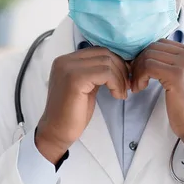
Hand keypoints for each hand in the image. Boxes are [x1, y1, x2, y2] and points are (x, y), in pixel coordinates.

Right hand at [36, 47, 129, 163]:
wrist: (57, 132)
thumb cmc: (73, 113)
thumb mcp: (87, 86)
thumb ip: (96, 72)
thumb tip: (120, 63)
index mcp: (67, 60)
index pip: (99, 51)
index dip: (116, 63)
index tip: (124, 78)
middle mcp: (66, 60)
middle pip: (105, 54)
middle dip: (121, 69)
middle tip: (126, 87)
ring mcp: (69, 68)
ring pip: (107, 62)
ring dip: (120, 78)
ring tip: (121, 93)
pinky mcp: (75, 79)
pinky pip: (106, 73)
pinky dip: (116, 83)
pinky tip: (117, 95)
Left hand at [131, 39, 183, 155]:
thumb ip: (172, 62)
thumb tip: (146, 53)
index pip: (162, 43)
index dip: (146, 55)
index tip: (140, 69)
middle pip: (154, 47)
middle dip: (139, 62)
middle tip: (135, 78)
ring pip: (149, 55)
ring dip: (137, 70)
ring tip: (137, 85)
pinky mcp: (177, 75)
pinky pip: (149, 66)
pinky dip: (139, 76)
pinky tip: (140, 87)